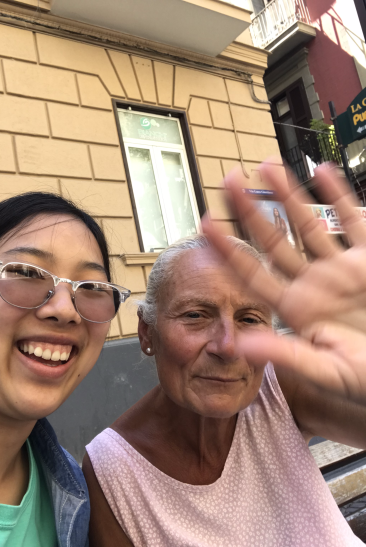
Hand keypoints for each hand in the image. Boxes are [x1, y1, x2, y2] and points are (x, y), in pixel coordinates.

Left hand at [203, 161, 365, 404]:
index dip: (227, 250)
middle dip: (249, 212)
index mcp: (296, 309)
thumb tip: (238, 344)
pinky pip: (352, 221)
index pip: (252, 274)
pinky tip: (322, 171)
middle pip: (273, 241)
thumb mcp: (328, 370)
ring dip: (288, 196)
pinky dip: (339, 195)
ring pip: (309, 224)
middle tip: (227, 182)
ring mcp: (341, 269)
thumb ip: (286, 355)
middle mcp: (313, 284)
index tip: (205, 225)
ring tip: (267, 166)